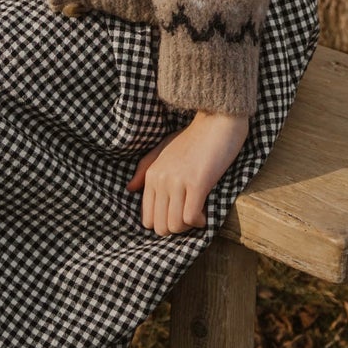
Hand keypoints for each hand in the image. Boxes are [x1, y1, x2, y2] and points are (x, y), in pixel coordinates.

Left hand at [124, 109, 250, 235]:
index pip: (147, 219)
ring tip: (198, 212)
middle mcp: (161, 179)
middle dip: (177, 228)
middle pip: (161, 227)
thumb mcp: (164, 149)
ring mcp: (178, 181)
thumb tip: (130, 189)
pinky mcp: (197, 183)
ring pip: (175, 226)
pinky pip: (191, 218)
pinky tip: (205, 212)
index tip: (178, 213)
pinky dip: (200, 221)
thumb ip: (145, 169)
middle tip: (190, 214)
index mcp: (151, 173)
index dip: (164, 223)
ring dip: (189, 226)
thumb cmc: (194, 137)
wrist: (217, 120)